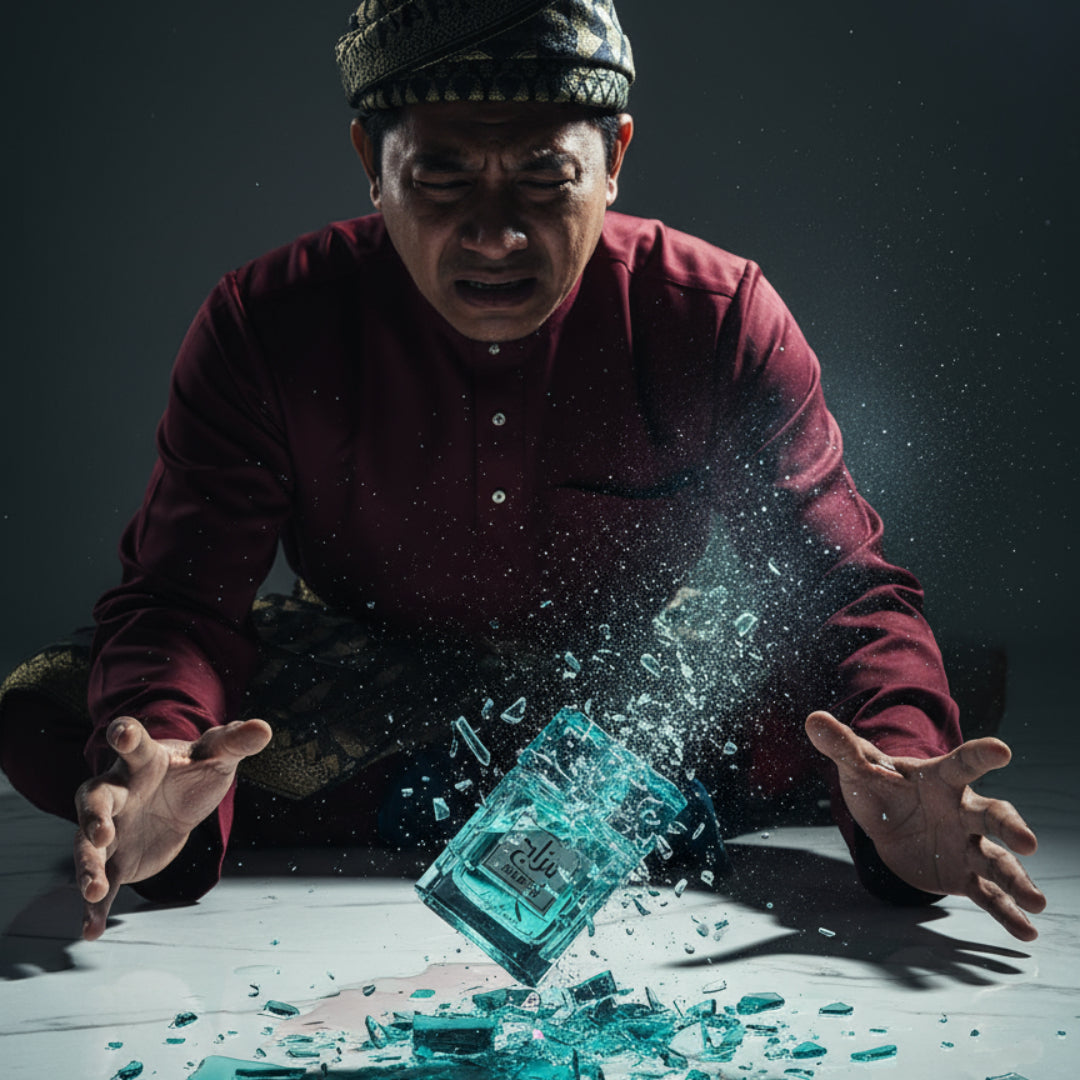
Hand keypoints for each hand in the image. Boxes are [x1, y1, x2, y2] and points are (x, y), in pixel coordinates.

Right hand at [73, 715, 271, 939]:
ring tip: (93, 892)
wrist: (179, 799)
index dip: (126, 735)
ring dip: (88, 868)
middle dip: (94, 817)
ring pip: (88, 848)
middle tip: (100, 833)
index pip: (132, 745)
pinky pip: (104, 884)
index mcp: (143, 762)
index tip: (122, 731)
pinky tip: (90, 932)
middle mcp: (119, 794)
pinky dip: (94, 908)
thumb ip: (235, 741)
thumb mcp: (218, 754)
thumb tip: (265, 728)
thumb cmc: (193, 769)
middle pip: (95, 801)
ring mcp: (113, 829)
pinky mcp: (118, 861)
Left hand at [805, 711, 1045, 940]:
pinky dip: (1006, 912)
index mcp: (940, 780)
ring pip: (996, 860)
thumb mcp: (859, 767)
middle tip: (1028, 842)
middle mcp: (962, 811)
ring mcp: (966, 844)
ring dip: (1017, 880)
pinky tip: (1026, 930)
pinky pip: (987, 894)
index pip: (961, 764)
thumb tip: (813, 719)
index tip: (1002, 750)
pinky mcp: (963, 875)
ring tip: (1035, 902)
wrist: (888, 821)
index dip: (979, 756)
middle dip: (1010, 827)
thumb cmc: (881, 787)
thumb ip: (841, 745)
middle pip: (992, 815)